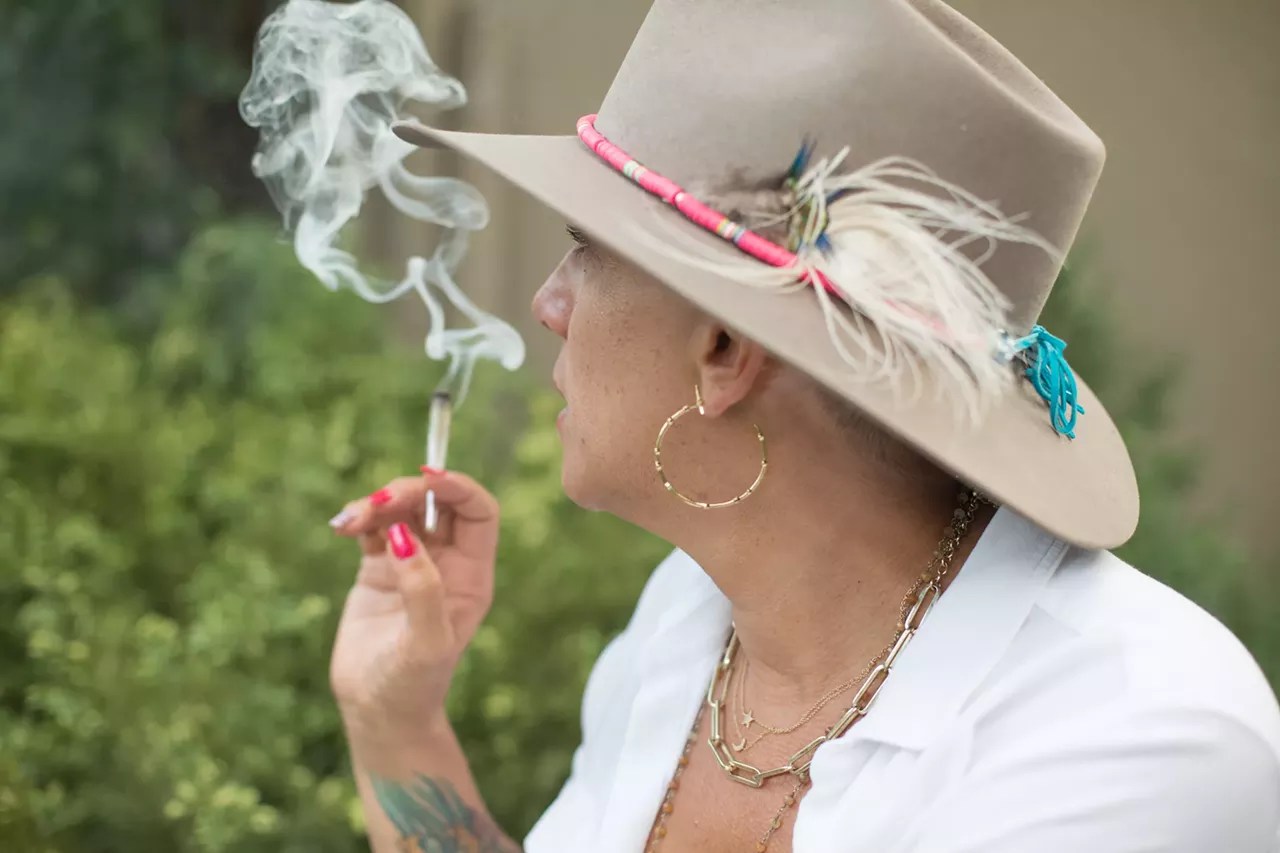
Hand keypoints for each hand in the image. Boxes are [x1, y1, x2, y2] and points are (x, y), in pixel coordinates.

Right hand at [327, 468, 498, 739]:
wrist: (378, 714)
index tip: (428, 479)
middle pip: (437, 504)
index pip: (479, 512)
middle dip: (408, 492)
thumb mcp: (425, 643)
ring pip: (402, 511)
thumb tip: (405, 537)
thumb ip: (422, 590)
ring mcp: (411, 563)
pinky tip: (342, 526)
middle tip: (377, 502)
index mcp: (472, 575)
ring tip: (349, 521)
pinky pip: (373, 528)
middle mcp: (447, 563)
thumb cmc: (412, 686)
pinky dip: (358, 519)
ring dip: (376, 504)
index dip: (459, 488)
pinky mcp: (378, 570)